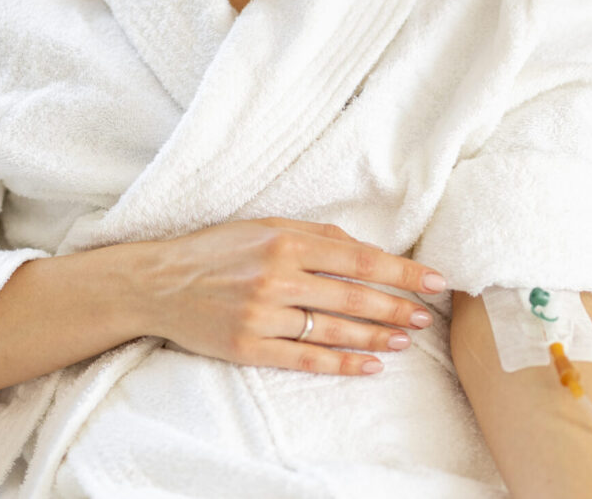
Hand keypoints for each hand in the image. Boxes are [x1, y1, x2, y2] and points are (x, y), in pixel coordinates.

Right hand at [132, 217, 447, 375]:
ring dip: (375, 337)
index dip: (402, 272)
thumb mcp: (264, 225)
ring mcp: (262, 315)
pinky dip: (342, 365)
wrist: (156, 282)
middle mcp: (276, 277)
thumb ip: (315, 234)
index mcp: (284, 240)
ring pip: (334, 331)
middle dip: (396, 308)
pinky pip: (305, 360)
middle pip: (353, 297)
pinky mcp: (248, 347)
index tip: (435, 281)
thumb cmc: (216, 250)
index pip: (360, 259)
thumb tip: (366, 249)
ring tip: (404, 341)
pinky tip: (369, 366)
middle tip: (425, 317)